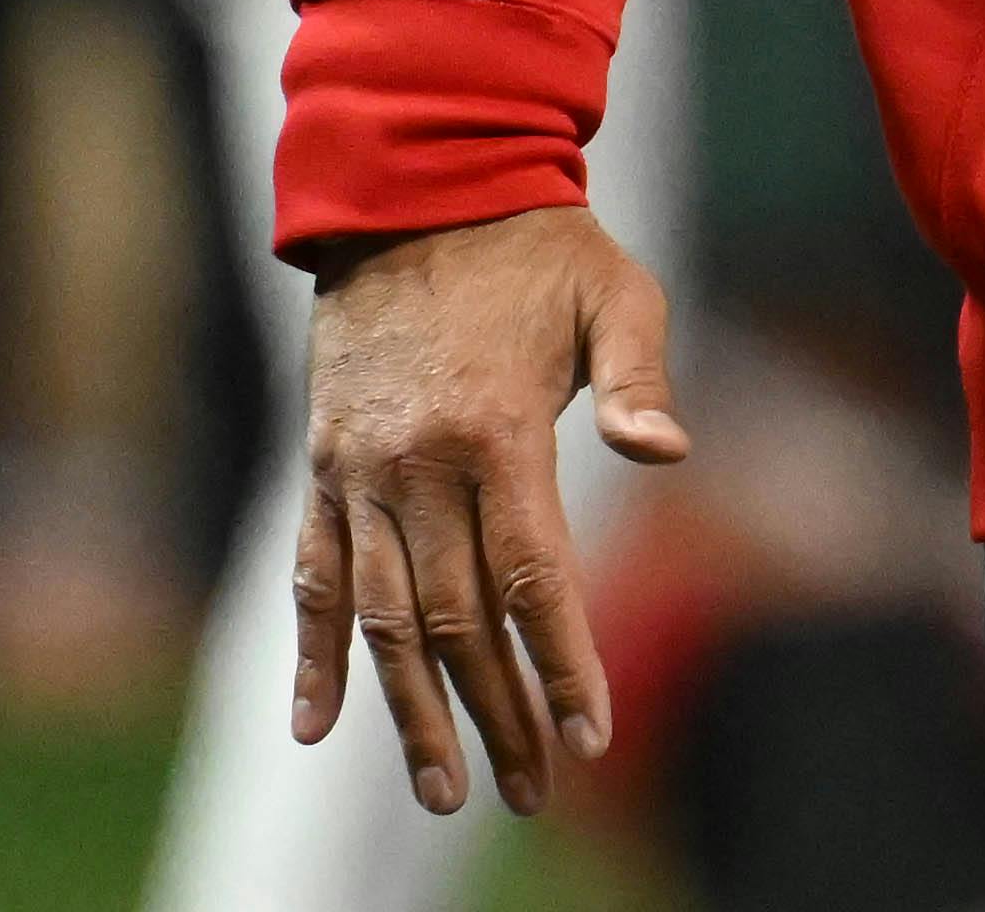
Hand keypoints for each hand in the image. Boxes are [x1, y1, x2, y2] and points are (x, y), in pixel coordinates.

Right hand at [293, 205, 686, 816]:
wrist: (414, 193)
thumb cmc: (539, 248)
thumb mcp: (616, 292)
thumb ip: (643, 377)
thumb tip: (671, 454)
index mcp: (497, 430)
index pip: (534, 576)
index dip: (561, 660)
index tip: (590, 735)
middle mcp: (416, 467)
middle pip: (460, 620)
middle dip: (498, 713)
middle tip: (529, 791)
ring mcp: (358, 476)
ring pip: (384, 620)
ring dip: (410, 712)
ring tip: (444, 789)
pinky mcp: (321, 472)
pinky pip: (313, 580)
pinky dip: (314, 656)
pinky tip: (318, 726)